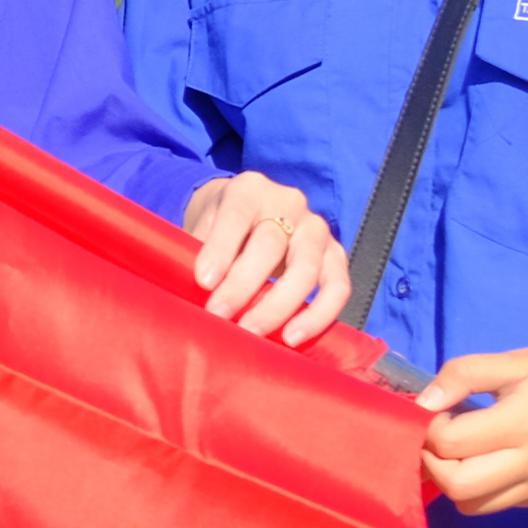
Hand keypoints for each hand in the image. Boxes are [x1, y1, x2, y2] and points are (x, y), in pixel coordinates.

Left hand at [179, 170, 350, 344]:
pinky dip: (319, 314)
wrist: (249, 218)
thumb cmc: (219, 227)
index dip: (220, 249)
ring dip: (278, 306)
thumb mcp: (203, 226)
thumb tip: (190, 295)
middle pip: (270, 244)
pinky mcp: (335, 255)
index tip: (203, 282)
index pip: (235, 216)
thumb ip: (198, 252)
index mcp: (248, 190)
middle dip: (242, 285)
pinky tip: (293, 337)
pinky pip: (338, 286)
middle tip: (219, 315)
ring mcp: (316, 229)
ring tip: (254, 332)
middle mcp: (288, 203)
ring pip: (306, 267)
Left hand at [413, 315, 527, 513]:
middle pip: (457, 486)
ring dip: (453, 482)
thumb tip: (422, 401)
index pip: (451, 444)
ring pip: (474, 505)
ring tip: (460, 452)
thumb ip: (464, 374)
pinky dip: (482, 488)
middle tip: (437, 439)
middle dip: (432, 464)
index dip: (429, 430)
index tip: (435, 412)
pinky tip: (490, 460)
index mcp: (522, 421)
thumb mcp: (516, 360)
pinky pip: (501, 504)